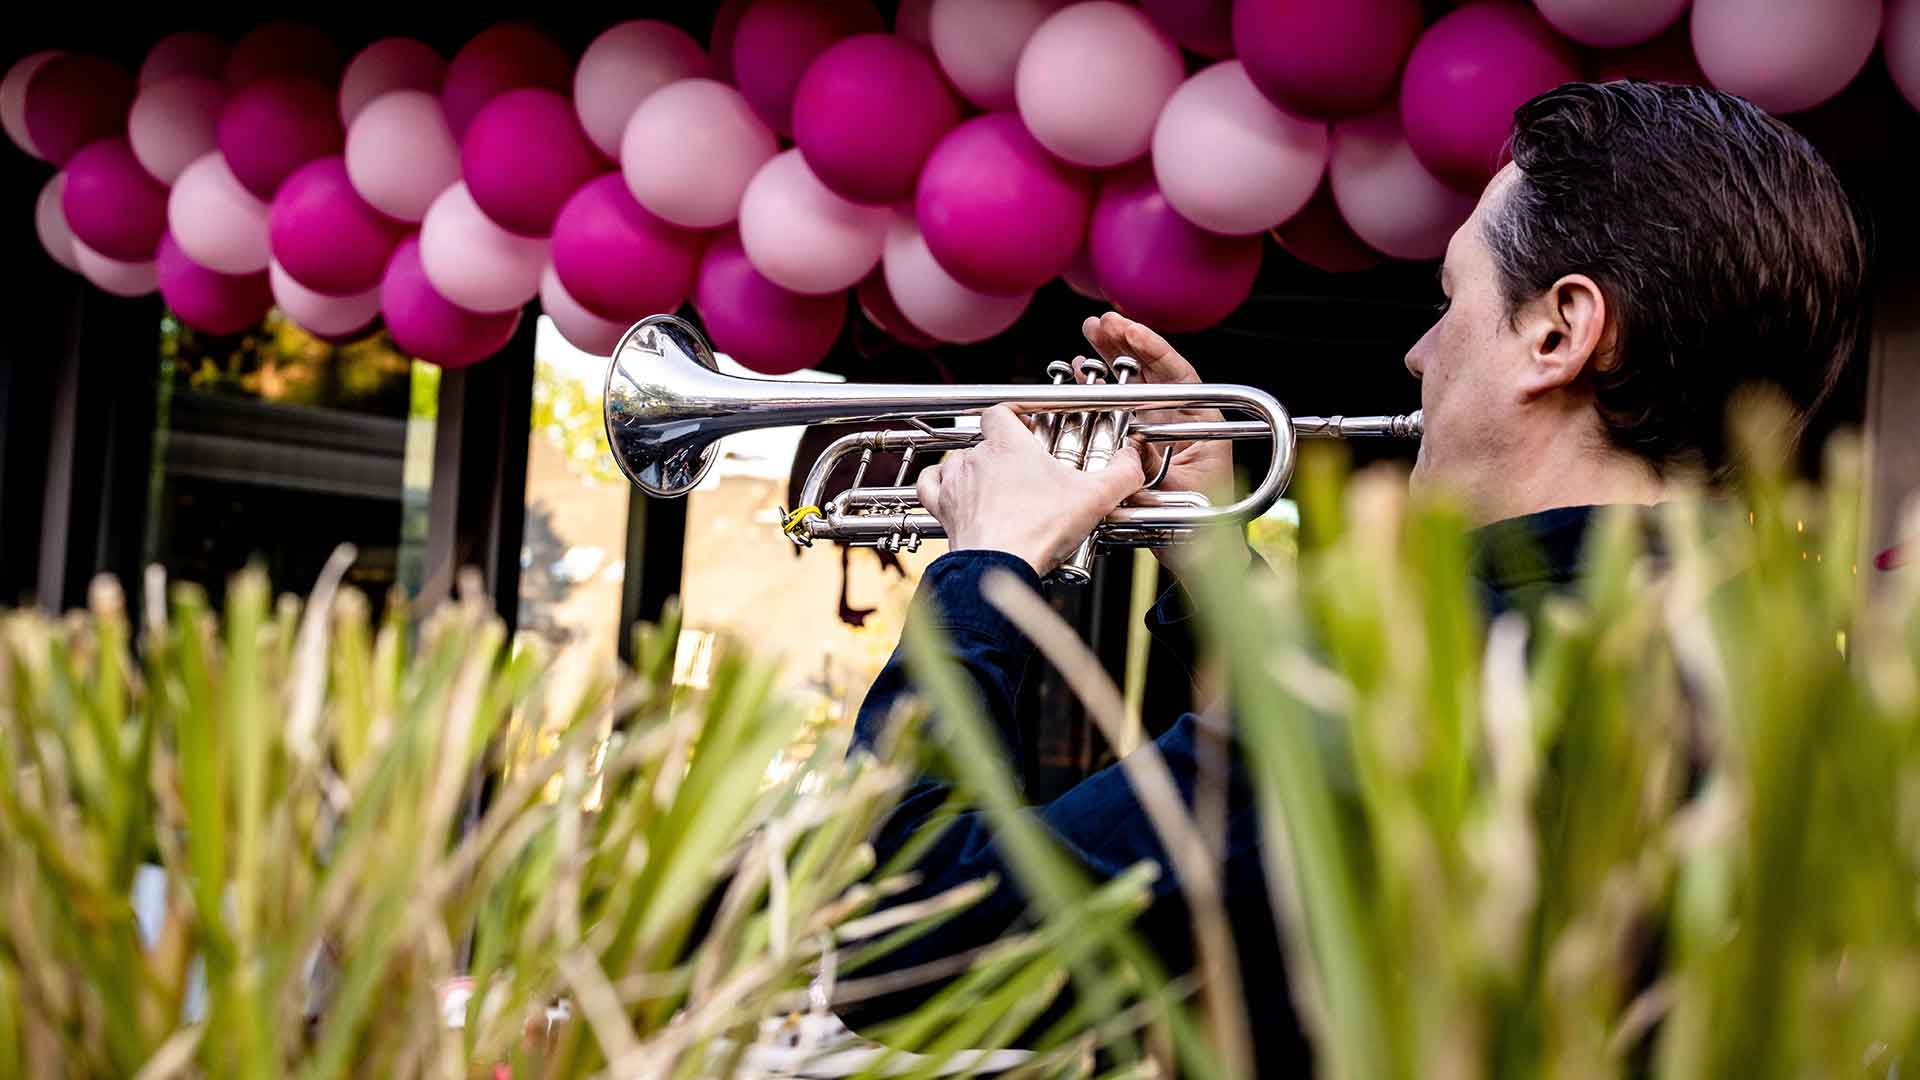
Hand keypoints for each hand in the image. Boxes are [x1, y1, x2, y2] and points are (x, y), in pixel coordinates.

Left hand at [917, 405, 1144, 576]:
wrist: (999, 566)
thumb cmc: (1040, 530)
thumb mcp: (1095, 498)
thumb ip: (1122, 473)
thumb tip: (1135, 458)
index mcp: (1008, 443)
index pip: (1001, 410)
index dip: (1015, 416)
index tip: (1030, 429)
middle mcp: (977, 456)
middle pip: (985, 439)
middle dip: (1004, 452)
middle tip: (1026, 472)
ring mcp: (955, 481)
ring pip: (959, 460)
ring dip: (975, 469)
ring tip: (997, 486)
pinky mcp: (942, 507)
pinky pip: (929, 484)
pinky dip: (939, 484)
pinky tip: (952, 489)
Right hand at [1081, 312, 1245, 576]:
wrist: (1195, 555)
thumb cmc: (1199, 527)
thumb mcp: (1175, 495)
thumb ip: (1154, 468)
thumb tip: (1130, 443)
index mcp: (1204, 425)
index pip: (1181, 375)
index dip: (1154, 350)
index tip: (1129, 332)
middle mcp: (1182, 420)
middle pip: (1154, 373)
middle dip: (1125, 345)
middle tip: (1099, 324)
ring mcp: (1160, 430)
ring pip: (1134, 386)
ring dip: (1110, 361)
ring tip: (1087, 338)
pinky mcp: (1141, 443)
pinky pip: (1120, 409)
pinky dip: (1101, 391)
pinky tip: (1081, 374)